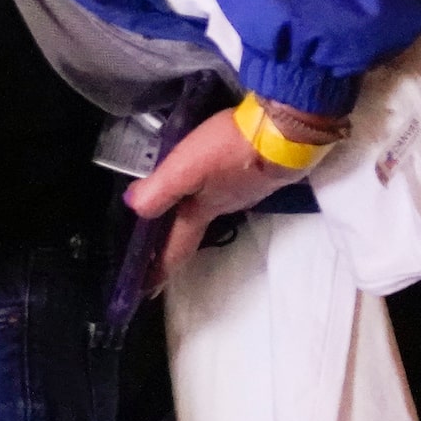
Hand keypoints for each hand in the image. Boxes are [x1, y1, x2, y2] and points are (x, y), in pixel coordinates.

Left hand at [123, 105, 320, 288]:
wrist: (286, 130)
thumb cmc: (233, 151)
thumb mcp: (187, 169)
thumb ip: (160, 190)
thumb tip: (133, 208)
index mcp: (205, 210)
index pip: (177, 246)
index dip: (158, 267)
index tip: (144, 290)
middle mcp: (226, 205)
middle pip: (192, 229)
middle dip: (171, 242)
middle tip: (151, 251)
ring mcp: (244, 190)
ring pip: (208, 208)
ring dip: (187, 216)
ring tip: (172, 216)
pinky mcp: (255, 172)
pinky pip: (222, 189)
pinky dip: (205, 192)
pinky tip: (204, 181)